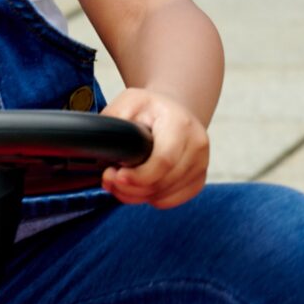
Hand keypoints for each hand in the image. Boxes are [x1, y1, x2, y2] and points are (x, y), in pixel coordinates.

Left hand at [101, 87, 208, 208]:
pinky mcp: (198, 180)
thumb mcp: (127, 102)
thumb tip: (101, 144)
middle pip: (162, 182)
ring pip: (164, 195)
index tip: (115, 176)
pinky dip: (149, 198)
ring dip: (136, 195)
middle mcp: (197, 144)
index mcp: (180, 123)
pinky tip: (138, 185)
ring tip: (119, 180)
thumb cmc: (149, 109)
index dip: (138, 176)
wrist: (173, 112)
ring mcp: (201, 164)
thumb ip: (114, 121)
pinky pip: (170, 201)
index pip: (164, 160)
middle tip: (109, 178)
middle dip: (129, 187)